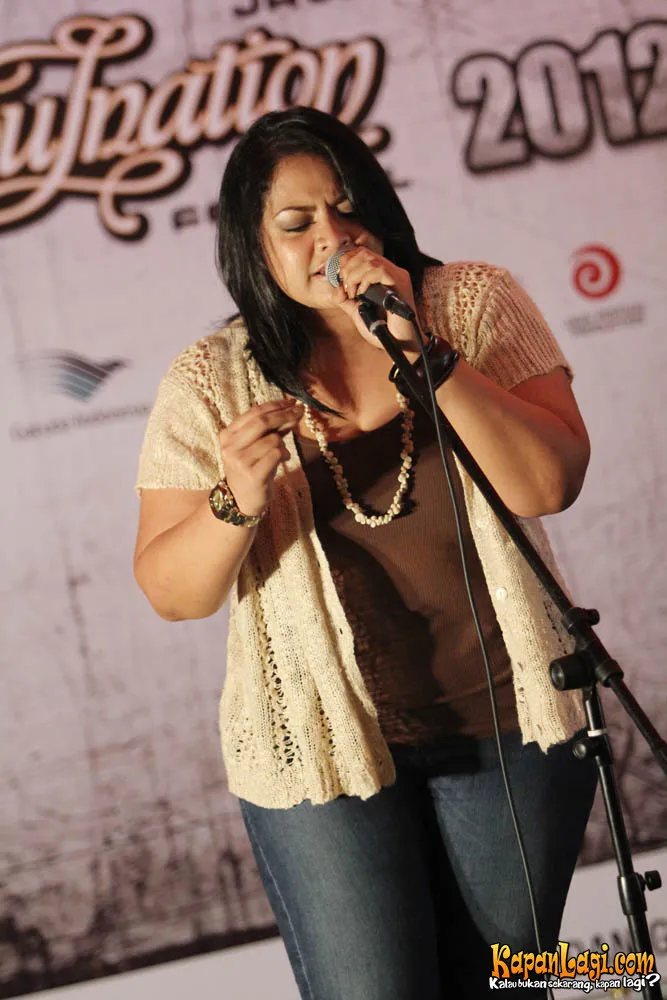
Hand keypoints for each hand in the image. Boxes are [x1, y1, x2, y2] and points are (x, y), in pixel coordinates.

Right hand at [218, 399, 302, 516]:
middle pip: (262, 422)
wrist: (242, 500)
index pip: (253, 413)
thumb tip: (292, 410)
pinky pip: (276, 454)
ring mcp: (240, 461)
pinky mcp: (253, 474)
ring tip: (281, 453)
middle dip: (284, 415)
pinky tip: (282, 460)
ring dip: (283, 443)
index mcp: (228, 435)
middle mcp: (230, 446)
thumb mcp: (257, 445)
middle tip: (299, 412)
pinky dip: (284, 454)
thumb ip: (271, 429)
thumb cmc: (252, 468)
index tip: (292, 402)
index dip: (275, 405)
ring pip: (272, 439)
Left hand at [334, 244, 420, 351]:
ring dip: (354, 275)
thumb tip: (335, 287)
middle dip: (348, 268)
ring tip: (353, 293)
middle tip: (347, 288)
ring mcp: (397, 276)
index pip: (361, 253)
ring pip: (369, 260)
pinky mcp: (400, 283)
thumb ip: (345, 300)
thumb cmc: (384, 330)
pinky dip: (365, 280)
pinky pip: (379, 270)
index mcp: (382, 274)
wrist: (400, 345)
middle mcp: (391, 271)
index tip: (341, 281)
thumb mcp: (358, 312)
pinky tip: (363, 294)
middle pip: (363, 253)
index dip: (346, 262)